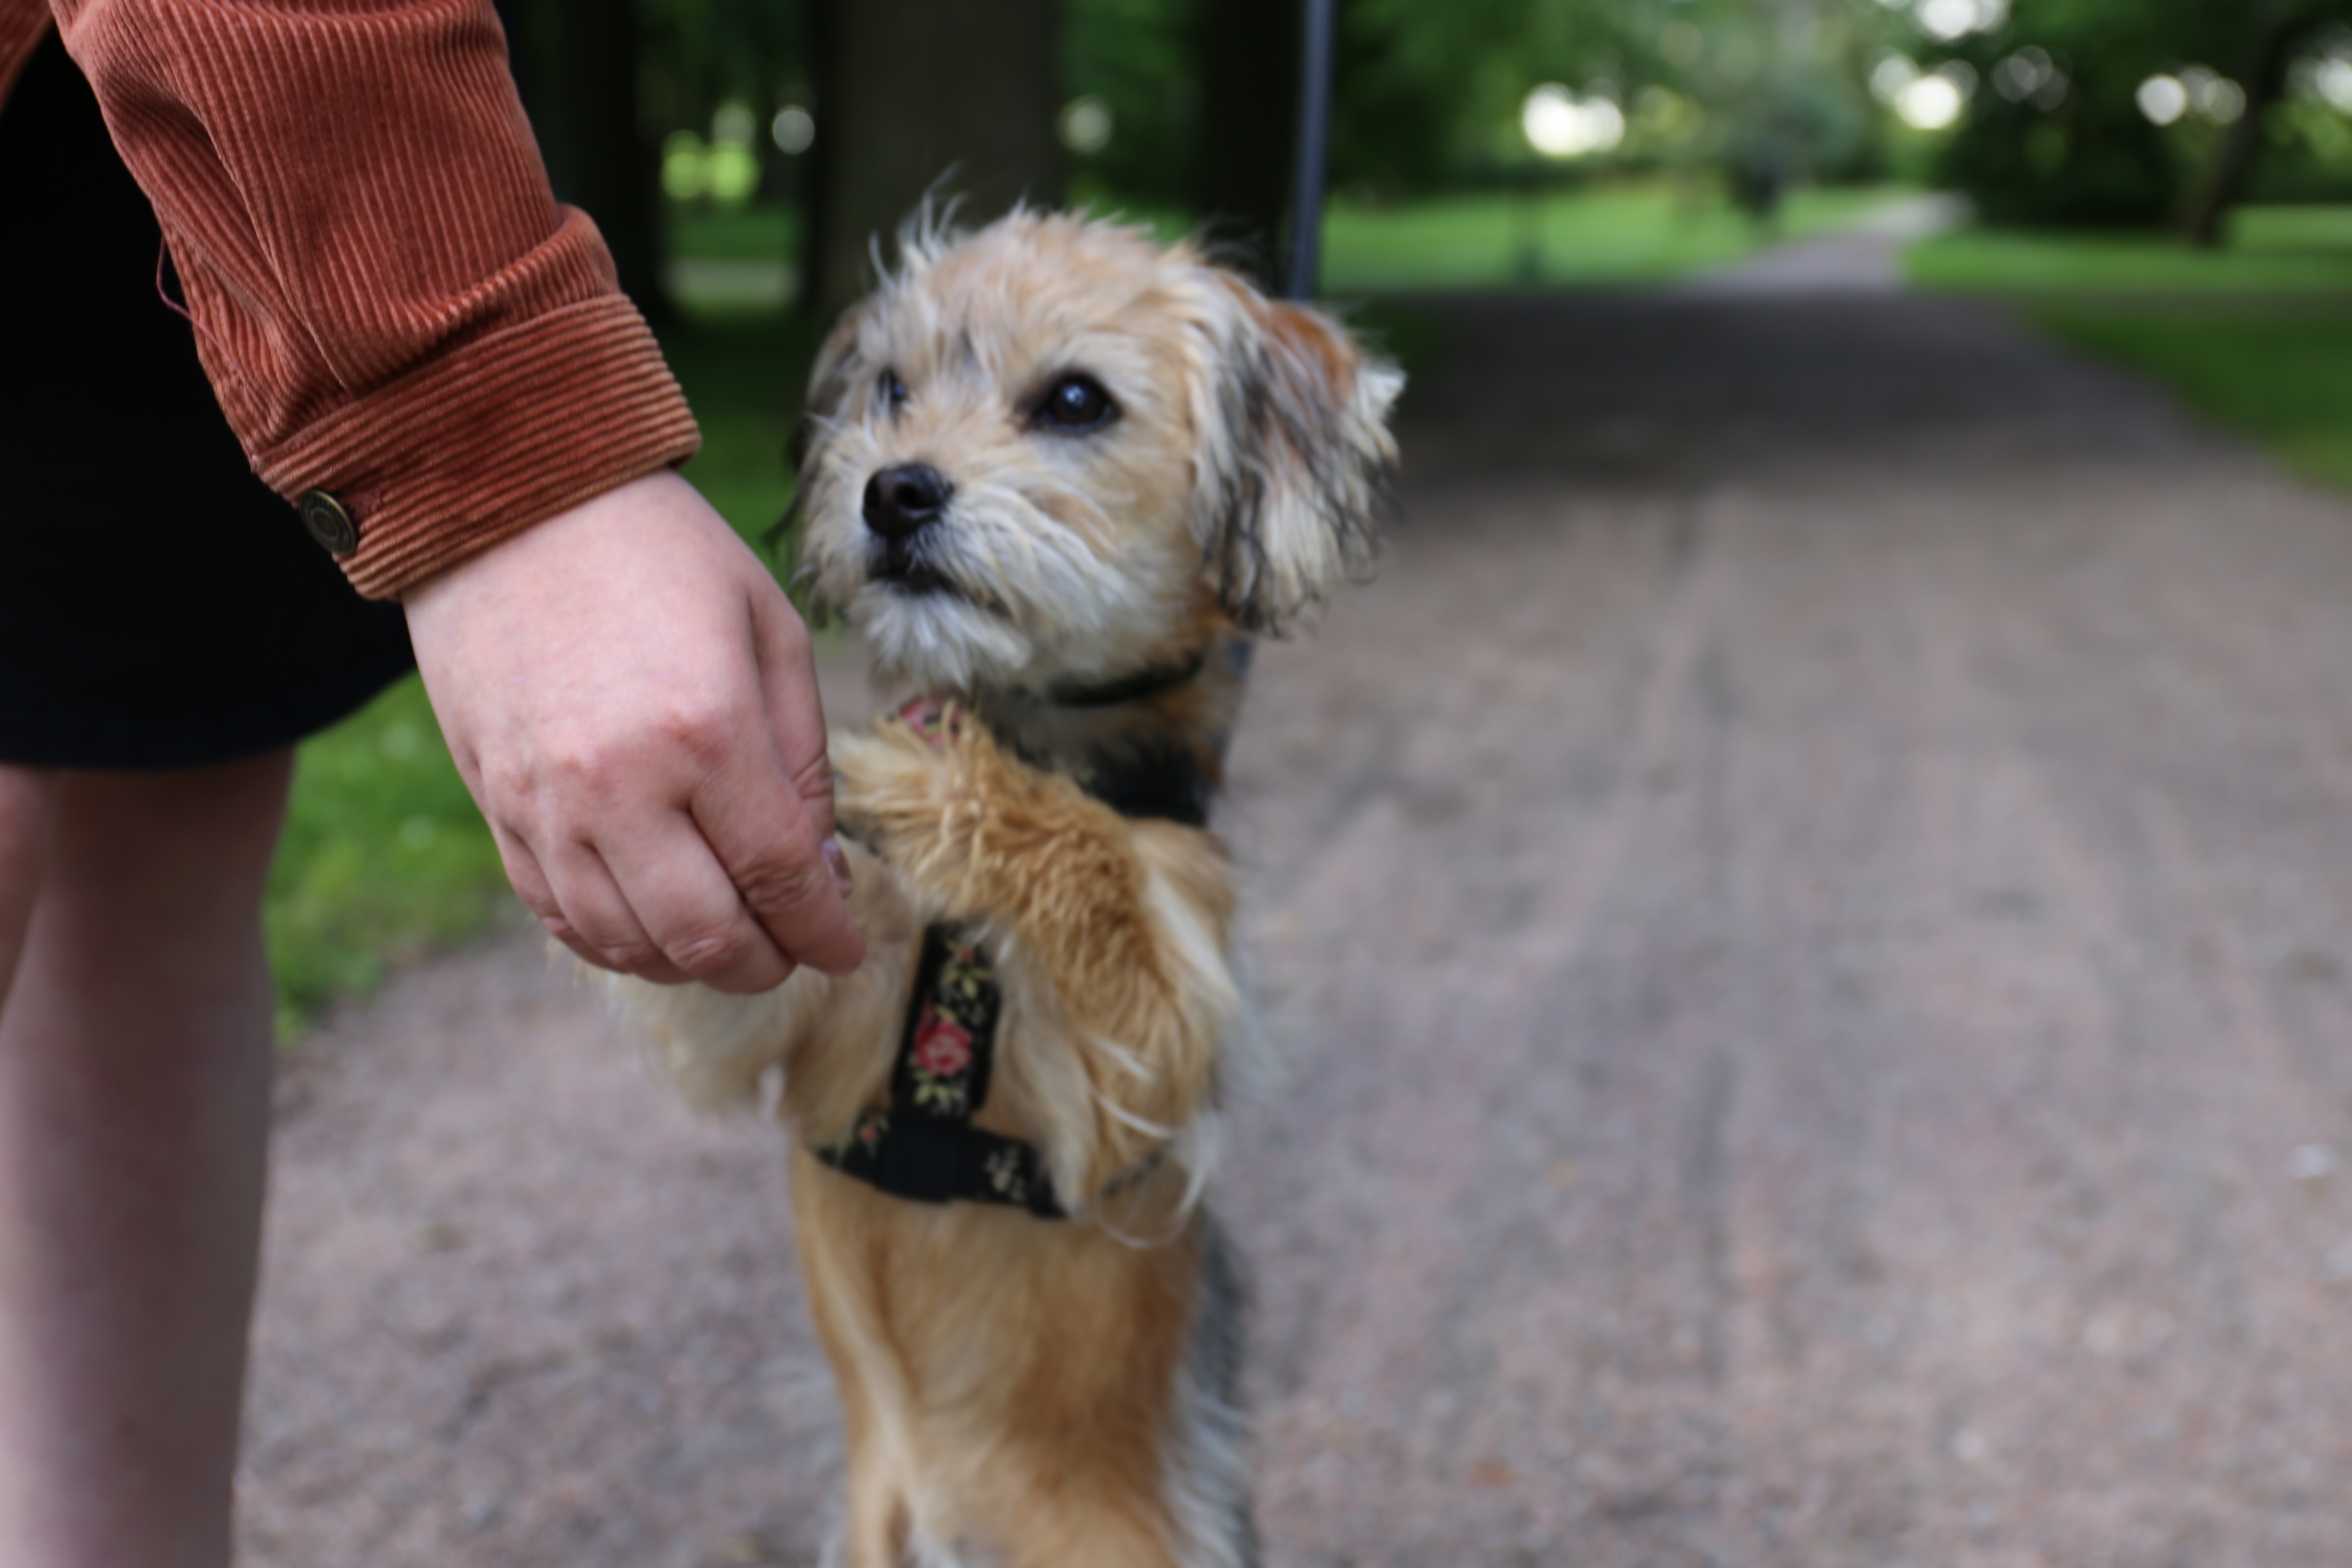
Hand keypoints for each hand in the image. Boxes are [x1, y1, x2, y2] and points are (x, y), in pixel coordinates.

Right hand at [403, 471, 863, 991]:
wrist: (506, 500)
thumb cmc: (658, 551)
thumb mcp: (767, 629)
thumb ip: (802, 755)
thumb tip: (817, 864)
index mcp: (706, 730)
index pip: (780, 876)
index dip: (822, 930)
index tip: (846, 950)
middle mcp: (620, 784)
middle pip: (705, 933)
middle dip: (763, 964)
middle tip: (791, 952)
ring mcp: (546, 805)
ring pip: (626, 943)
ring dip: (689, 965)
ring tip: (727, 943)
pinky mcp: (497, 807)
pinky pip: (558, 913)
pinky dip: (614, 943)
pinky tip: (652, 928)